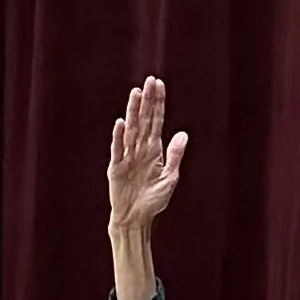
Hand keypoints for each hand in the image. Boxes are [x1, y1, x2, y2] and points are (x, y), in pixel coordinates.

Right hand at [106, 77, 186, 233]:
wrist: (136, 219)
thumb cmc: (153, 201)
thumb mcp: (170, 178)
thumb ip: (175, 155)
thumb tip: (183, 133)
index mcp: (153, 150)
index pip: (156, 121)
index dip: (158, 103)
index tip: (159, 84)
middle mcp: (140, 150)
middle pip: (144, 120)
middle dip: (147, 101)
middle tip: (150, 80)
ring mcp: (127, 157)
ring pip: (131, 130)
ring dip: (133, 111)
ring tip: (136, 93)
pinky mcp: (116, 169)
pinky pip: (118, 150)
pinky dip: (119, 137)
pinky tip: (121, 124)